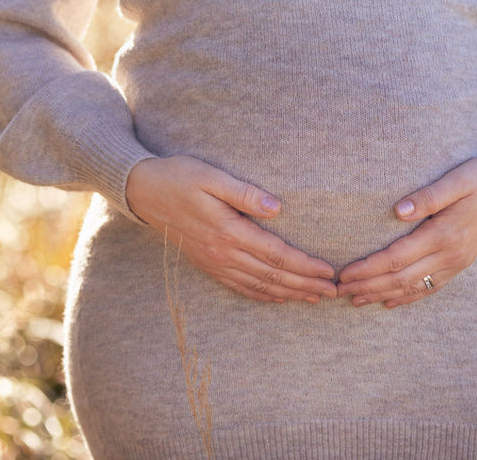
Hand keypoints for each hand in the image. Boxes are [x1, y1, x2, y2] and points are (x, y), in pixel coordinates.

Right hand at [126, 155, 336, 303]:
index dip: (305, 265)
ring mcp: (215, 262)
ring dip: (289, 294)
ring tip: (314, 299)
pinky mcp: (208, 264)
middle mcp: (223, 253)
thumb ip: (245, 193)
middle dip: (306, 285)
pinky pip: (239, 287)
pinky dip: (262, 296)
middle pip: (273, 276)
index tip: (329, 271)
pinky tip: (277, 298)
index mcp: (229, 231)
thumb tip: (277, 207)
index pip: (277, 255)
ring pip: (259, 286)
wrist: (143, 192)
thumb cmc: (180, 177)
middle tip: (334, 293)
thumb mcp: (211, 177)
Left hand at [336, 155, 476, 308]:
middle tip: (339, 291)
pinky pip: (430, 287)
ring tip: (356, 300)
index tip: (344, 273)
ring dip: (382, 295)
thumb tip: (398, 210)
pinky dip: (408, 297)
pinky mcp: (460, 263)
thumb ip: (429, 196)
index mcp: (444, 234)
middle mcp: (450, 255)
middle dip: (368, 286)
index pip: (397, 258)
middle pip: (401, 279)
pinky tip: (390, 302)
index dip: (368, 268)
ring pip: (413, 287)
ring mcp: (456, 262)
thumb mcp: (458, 179)